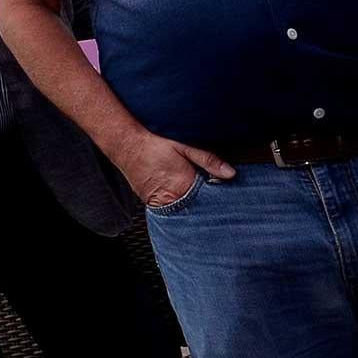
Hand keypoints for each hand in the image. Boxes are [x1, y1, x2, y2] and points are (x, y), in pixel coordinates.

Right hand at [112, 129, 235, 206]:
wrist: (127, 145)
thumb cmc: (154, 145)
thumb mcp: (185, 148)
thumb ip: (208, 161)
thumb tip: (230, 173)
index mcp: (183, 186)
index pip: (207, 202)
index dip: (217, 201)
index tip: (226, 202)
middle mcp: (171, 199)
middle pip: (195, 211)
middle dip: (205, 207)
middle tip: (214, 205)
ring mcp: (159, 204)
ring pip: (181, 213)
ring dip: (189, 207)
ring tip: (193, 198)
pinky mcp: (150, 204)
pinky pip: (168, 210)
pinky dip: (175, 206)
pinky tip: (178, 197)